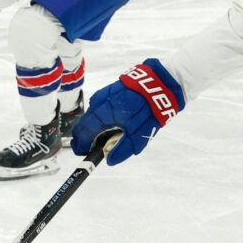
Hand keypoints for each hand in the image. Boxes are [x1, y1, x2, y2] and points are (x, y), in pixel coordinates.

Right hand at [69, 58, 183, 165]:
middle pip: (84, 123)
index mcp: (102, 113)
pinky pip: (100, 106)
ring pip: (92, 115)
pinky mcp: (109, 90)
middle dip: (87, 137)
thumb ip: (123, 148)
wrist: (161, 82)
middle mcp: (98, 102)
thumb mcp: (139, 134)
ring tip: (106, 136)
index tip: (84, 153)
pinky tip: (113, 122)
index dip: (81, 145)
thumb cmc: (149, 109)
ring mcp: (103, 94)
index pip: (83, 132)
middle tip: (94, 147)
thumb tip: (109, 160)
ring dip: (95, 127)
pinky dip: (102, 117)